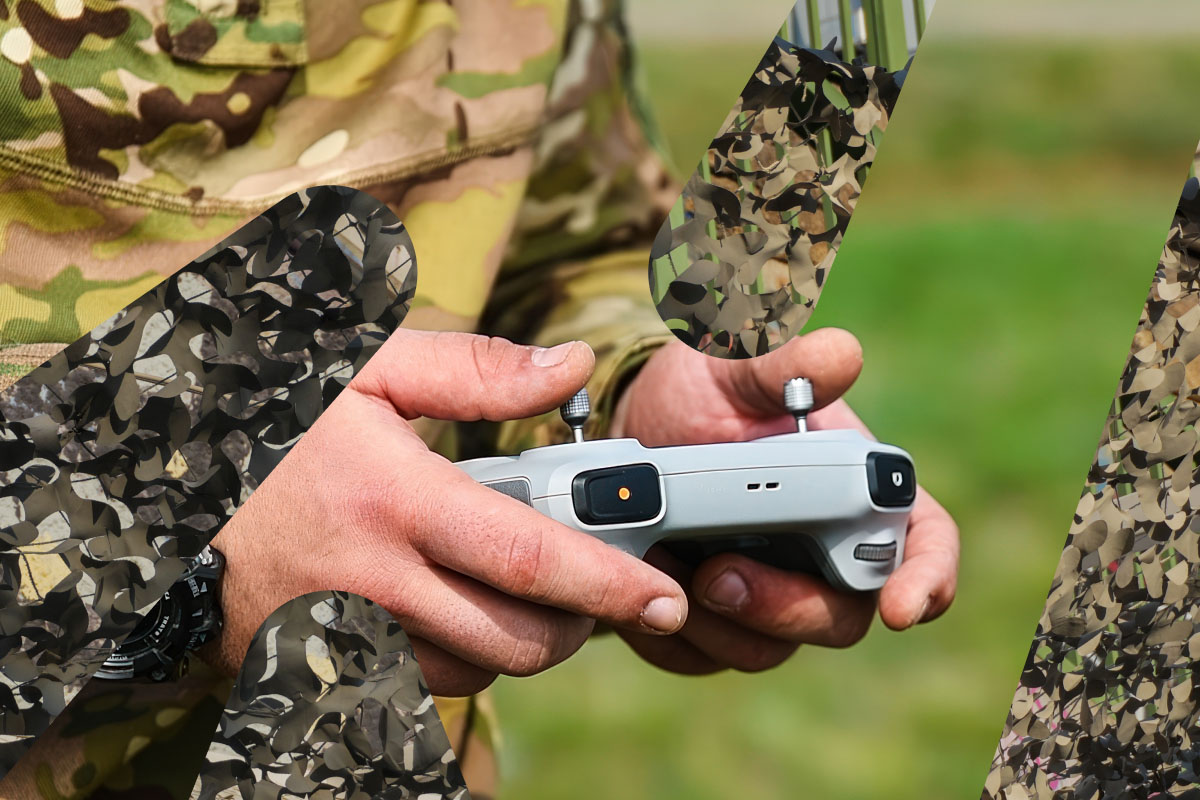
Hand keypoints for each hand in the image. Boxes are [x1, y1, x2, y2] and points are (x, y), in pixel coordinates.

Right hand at [207, 331, 688, 695]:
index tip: (661, 598)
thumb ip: (475, 370)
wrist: (152, 477)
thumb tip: (568, 367)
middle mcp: (368, 579)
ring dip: (513, 643)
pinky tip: (446, 609)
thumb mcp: (368, 368)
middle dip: (577, 628)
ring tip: (515, 590)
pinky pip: (408, 688)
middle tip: (595, 594)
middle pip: (511, 640)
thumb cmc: (269, 414)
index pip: (526, 556)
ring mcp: (335, 633)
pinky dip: (450, 660)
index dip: (607, 583)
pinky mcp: (308, 666)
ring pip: (466, 673)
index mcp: (393, 497)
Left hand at [608, 331, 958, 673]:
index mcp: (858, 490)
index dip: (926, 580)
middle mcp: (825, 554)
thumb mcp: (734, 369)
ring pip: (770, 648)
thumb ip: (785, 364)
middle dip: (786, 607)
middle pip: (841, 616)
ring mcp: (773, 596)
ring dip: (720, 621)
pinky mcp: (717, 626)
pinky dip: (675, 631)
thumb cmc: (702, 394)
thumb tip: (841, 355)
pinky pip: (706, 657)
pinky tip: (645, 581)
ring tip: (666, 562)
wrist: (630, 431)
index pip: (923, 543)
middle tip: (720, 572)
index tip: (901, 609)